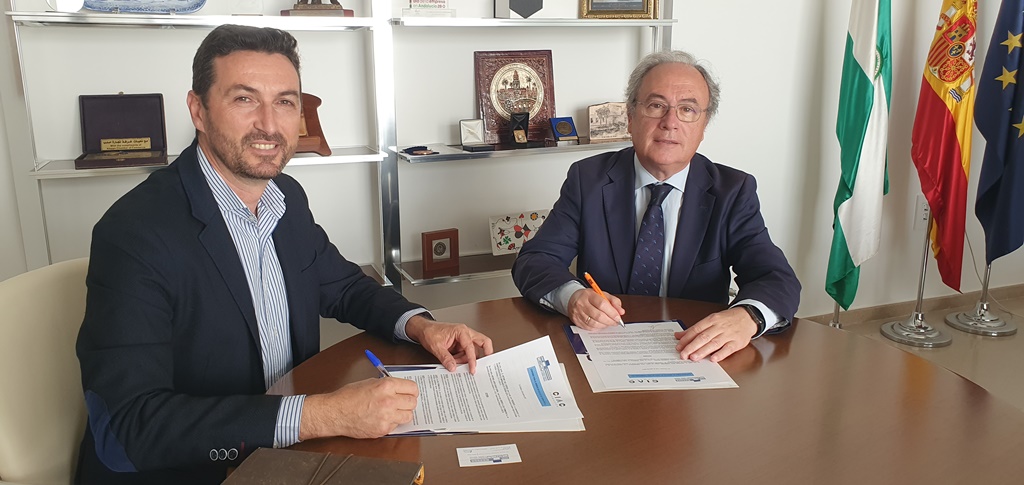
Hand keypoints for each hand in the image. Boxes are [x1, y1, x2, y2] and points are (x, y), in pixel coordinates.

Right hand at [300, 377, 418, 439]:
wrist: (335, 413)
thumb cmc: (348, 396)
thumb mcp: (369, 382)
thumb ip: (386, 385)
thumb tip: (398, 387)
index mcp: (386, 386)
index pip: (412, 388)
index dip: (411, 390)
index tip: (410, 392)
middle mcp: (389, 401)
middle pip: (413, 402)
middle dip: (408, 401)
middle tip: (402, 402)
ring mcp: (386, 417)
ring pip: (408, 416)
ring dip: (403, 413)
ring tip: (393, 411)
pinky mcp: (383, 429)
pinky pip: (396, 426)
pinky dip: (392, 422)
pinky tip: (382, 418)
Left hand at [406, 316, 493, 373]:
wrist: (423, 329)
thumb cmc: (429, 332)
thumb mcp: (436, 346)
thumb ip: (445, 357)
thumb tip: (453, 367)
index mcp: (461, 331)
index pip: (471, 347)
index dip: (472, 360)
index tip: (472, 369)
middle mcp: (465, 333)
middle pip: (483, 342)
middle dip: (487, 353)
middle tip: (486, 364)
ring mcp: (464, 339)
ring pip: (474, 350)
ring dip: (467, 359)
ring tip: (457, 364)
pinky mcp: (460, 344)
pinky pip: (466, 353)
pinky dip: (463, 359)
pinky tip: (456, 363)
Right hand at [568, 288, 624, 330]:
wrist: (574, 299)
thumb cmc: (590, 297)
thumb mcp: (602, 294)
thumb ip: (614, 301)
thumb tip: (621, 312)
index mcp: (589, 295)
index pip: (602, 304)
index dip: (612, 312)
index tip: (618, 317)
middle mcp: (582, 304)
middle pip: (598, 315)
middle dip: (610, 320)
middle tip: (616, 322)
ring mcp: (578, 313)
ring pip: (594, 323)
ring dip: (604, 325)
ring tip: (609, 322)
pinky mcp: (577, 321)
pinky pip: (590, 328)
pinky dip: (598, 328)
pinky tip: (601, 324)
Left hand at [675, 307, 756, 362]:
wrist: (748, 317)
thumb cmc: (728, 319)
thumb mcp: (711, 320)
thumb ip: (695, 329)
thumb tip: (679, 335)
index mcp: (711, 320)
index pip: (696, 329)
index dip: (686, 339)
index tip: (679, 346)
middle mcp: (719, 327)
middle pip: (703, 337)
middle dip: (692, 346)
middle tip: (683, 354)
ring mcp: (729, 334)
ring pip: (714, 343)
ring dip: (703, 351)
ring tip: (694, 357)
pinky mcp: (737, 342)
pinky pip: (728, 349)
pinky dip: (720, 354)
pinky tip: (713, 359)